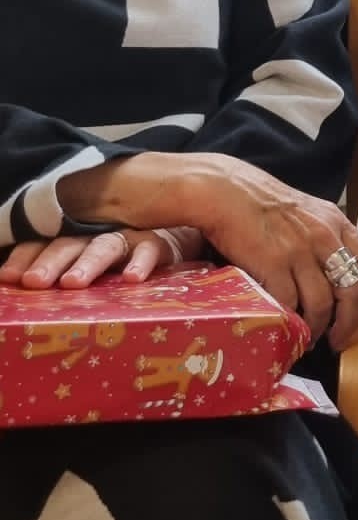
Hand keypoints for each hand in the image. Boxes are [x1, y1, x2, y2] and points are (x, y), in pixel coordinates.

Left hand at [0, 225, 203, 290]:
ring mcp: (129, 236)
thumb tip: (24, 286)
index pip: (45, 244)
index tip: (8, 277)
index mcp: (77, 238)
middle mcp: (98, 234)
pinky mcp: (160, 242)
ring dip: (88, 263)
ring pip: (105, 246)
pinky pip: (150, 250)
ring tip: (73, 283)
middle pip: (69, 244)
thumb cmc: (127, 253)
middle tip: (34, 281)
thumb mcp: (95, 259)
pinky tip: (131, 278)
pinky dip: (141, 263)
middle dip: (50, 262)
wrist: (179, 233)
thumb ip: (69, 269)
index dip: (25, 257)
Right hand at [51, 152, 357, 352]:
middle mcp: (324, 236)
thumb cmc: (260, 202)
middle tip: (340, 340)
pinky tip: (286, 328)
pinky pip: (289, 305)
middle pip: (351, 291)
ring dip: (318, 328)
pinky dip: (290, 323)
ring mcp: (300, 251)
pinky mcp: (274, 264)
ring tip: (309, 337)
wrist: (224, 191)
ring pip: (321, 304)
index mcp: (335, 222)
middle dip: (350, 322)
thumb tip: (334, 269)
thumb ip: (323, 236)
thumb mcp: (304, 212)